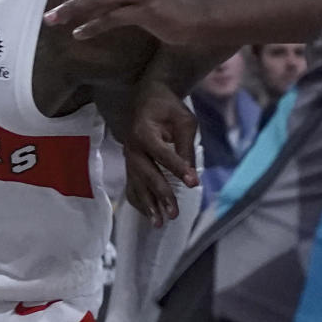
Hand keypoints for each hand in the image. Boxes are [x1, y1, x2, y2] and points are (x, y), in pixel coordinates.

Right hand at [124, 81, 199, 225]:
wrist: (147, 98)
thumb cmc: (169, 108)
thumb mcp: (185, 120)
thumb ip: (186, 146)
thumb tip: (191, 173)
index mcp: (143, 131)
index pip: (162, 154)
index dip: (178, 169)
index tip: (193, 183)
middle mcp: (132, 147)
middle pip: (146, 174)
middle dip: (160, 195)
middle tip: (174, 213)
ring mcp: (128, 158)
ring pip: (136, 184)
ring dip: (148, 205)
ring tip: (160, 223)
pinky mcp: (130, 165)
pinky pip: (132, 186)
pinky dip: (139, 202)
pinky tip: (150, 216)